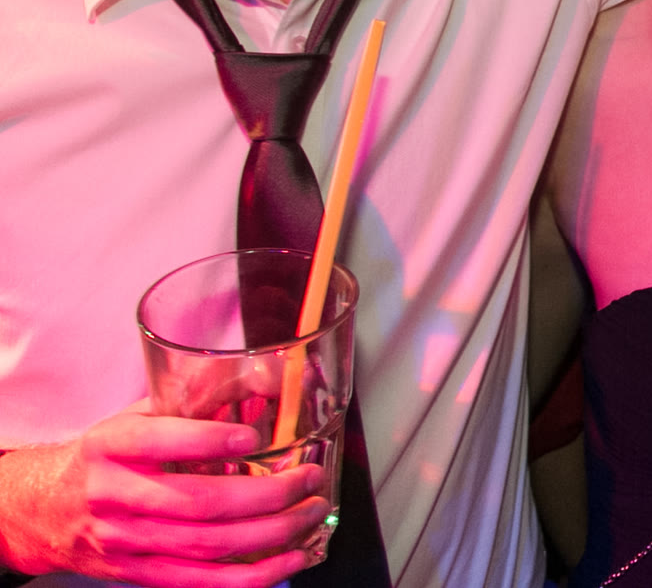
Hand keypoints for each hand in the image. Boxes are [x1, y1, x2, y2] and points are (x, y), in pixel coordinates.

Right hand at [0, 404, 329, 585]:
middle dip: (265, 495)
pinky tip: (285, 562)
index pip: (159, 441)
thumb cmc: (104, 456)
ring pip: (205, 546)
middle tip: (307, 480)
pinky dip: (248, 577)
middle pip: (198, 503)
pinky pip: (198, 581)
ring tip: (310, 515)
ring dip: (269, 535)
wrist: (43, 509)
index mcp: (113, 446)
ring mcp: (126, 540)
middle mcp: (116, 495)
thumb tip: (264, 383)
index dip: (209, 441)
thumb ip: (192, 400)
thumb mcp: (135, 415)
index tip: (253, 437)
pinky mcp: (136, 573)